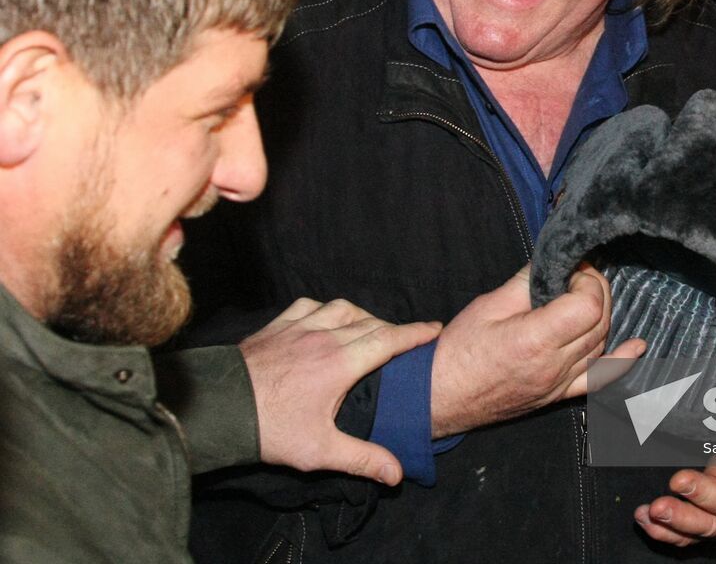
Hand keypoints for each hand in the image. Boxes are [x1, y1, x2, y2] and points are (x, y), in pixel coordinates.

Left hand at [240, 297, 440, 485]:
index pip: (390, 339)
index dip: (416, 333)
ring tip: (368, 329)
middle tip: (403, 342)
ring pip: (342, 308)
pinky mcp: (276, 325)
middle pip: (371, 323)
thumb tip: (397, 473)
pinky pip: (309, 305)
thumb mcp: (319, 450)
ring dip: (361, 316)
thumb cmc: (270, 430)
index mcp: (341, 363)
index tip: (435, 329)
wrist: (217, 409)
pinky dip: (325, 308)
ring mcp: (298, 327)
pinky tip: (325, 319)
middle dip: (393, 329)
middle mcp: (324, 336)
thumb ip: (362, 458)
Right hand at [430, 264, 644, 437]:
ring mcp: (558, 384)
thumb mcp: (488, 305)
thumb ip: (526, 282)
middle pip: (599, 322)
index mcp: (534, 340)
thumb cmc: (458, 351)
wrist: (440, 397)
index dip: (587, 280)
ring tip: (585, 295)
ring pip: (601, 344)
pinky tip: (636, 347)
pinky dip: (621, 362)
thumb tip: (552, 258)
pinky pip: (599, 381)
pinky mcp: (558, 396)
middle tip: (578, 275)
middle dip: (597, 291)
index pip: (587, 306)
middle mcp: (552, 366)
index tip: (572, 269)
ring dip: (602, 315)